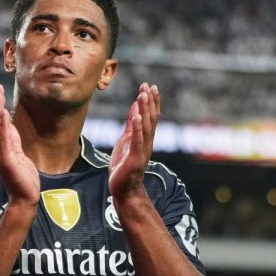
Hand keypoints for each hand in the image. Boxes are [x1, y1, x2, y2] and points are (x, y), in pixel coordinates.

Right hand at [0, 84, 39, 206]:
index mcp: (3, 148)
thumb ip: (14, 142)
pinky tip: (3, 114)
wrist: (25, 198)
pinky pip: (4, 140)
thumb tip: (11, 126)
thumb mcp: (21, 155)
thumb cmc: (24, 180)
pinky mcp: (6, 161)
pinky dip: (3, 126)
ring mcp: (1, 155)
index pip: (0, 124)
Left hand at [108, 83, 159, 200]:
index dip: (151, 101)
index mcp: (145, 138)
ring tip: (143, 95)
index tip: (148, 86)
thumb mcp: (126, 141)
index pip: (150, 116)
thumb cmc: (124, 166)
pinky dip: (138, 129)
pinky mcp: (134, 158)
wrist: (124, 190)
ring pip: (146, 127)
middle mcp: (147, 143)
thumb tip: (136, 108)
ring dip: (145, 110)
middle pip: (151, 119)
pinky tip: (136, 117)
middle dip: (149, 102)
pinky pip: (137, 141)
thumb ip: (132, 126)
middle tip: (148, 86)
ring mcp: (142, 150)